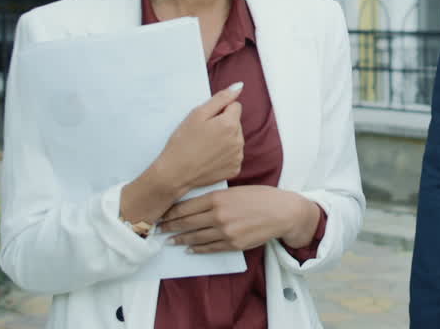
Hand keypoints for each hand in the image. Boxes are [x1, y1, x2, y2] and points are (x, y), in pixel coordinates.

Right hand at [154, 83, 244, 196]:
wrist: (175, 173)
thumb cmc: (183, 141)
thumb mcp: (198, 114)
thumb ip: (221, 98)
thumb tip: (239, 86)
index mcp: (230, 124)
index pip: (235, 106)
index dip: (220, 111)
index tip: (207, 120)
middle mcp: (239, 140)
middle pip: (236, 123)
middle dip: (223, 124)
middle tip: (203, 134)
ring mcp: (238, 156)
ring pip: (235, 139)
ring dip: (225, 139)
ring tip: (205, 146)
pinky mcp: (235, 169)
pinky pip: (234, 155)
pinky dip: (224, 155)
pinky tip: (210, 158)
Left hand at [160, 185, 321, 252]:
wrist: (281, 212)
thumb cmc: (260, 197)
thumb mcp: (235, 190)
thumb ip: (215, 197)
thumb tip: (195, 204)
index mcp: (218, 197)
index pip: (186, 206)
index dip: (171, 212)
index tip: (161, 215)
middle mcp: (219, 214)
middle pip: (187, 222)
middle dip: (171, 227)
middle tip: (158, 229)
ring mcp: (225, 231)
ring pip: (196, 237)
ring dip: (181, 240)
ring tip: (170, 241)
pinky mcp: (233, 244)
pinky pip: (210, 248)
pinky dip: (198, 249)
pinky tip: (189, 249)